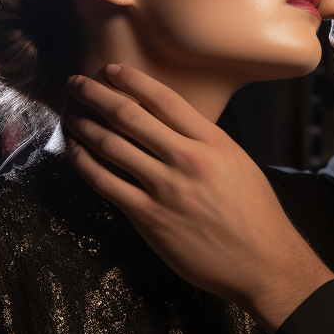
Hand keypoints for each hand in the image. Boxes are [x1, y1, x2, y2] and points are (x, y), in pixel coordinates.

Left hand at [63, 65, 333, 331]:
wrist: (263, 263)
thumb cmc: (255, 216)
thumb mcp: (239, 165)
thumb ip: (206, 144)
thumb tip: (172, 127)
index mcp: (214, 142)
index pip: (165, 99)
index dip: (132, 80)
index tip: (111, 70)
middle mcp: (189, 160)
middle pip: (130, 116)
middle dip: (96, 95)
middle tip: (76, 84)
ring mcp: (167, 189)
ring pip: (111, 146)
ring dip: (84, 126)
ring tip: (70, 116)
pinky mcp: (150, 218)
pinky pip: (106, 184)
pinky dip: (85, 164)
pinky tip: (76, 153)